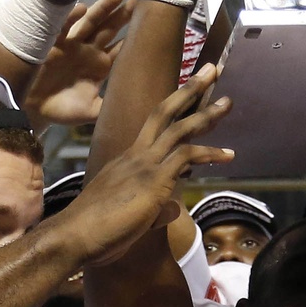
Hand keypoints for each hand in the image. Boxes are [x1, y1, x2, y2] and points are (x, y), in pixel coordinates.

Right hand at [27, 0, 131, 126]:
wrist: (35, 110)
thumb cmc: (63, 111)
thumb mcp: (91, 111)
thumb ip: (110, 107)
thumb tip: (135, 110)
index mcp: (101, 65)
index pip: (122, 47)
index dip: (136, 36)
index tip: (153, 23)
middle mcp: (88, 50)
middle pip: (110, 28)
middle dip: (124, 14)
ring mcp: (72, 45)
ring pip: (90, 22)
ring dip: (103, 8)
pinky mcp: (53, 44)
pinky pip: (62, 28)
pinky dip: (70, 18)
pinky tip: (82, 8)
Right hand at [54, 64, 234, 263]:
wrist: (76, 236)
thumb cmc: (97, 231)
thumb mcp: (131, 215)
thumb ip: (155, 209)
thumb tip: (172, 207)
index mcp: (127, 159)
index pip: (154, 126)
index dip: (174, 108)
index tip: (191, 94)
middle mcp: (135, 155)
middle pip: (164, 111)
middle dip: (189, 89)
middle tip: (211, 70)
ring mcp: (144, 164)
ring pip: (179, 128)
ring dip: (206, 114)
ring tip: (229, 102)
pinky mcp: (153, 180)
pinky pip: (185, 156)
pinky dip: (209, 153)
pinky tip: (228, 156)